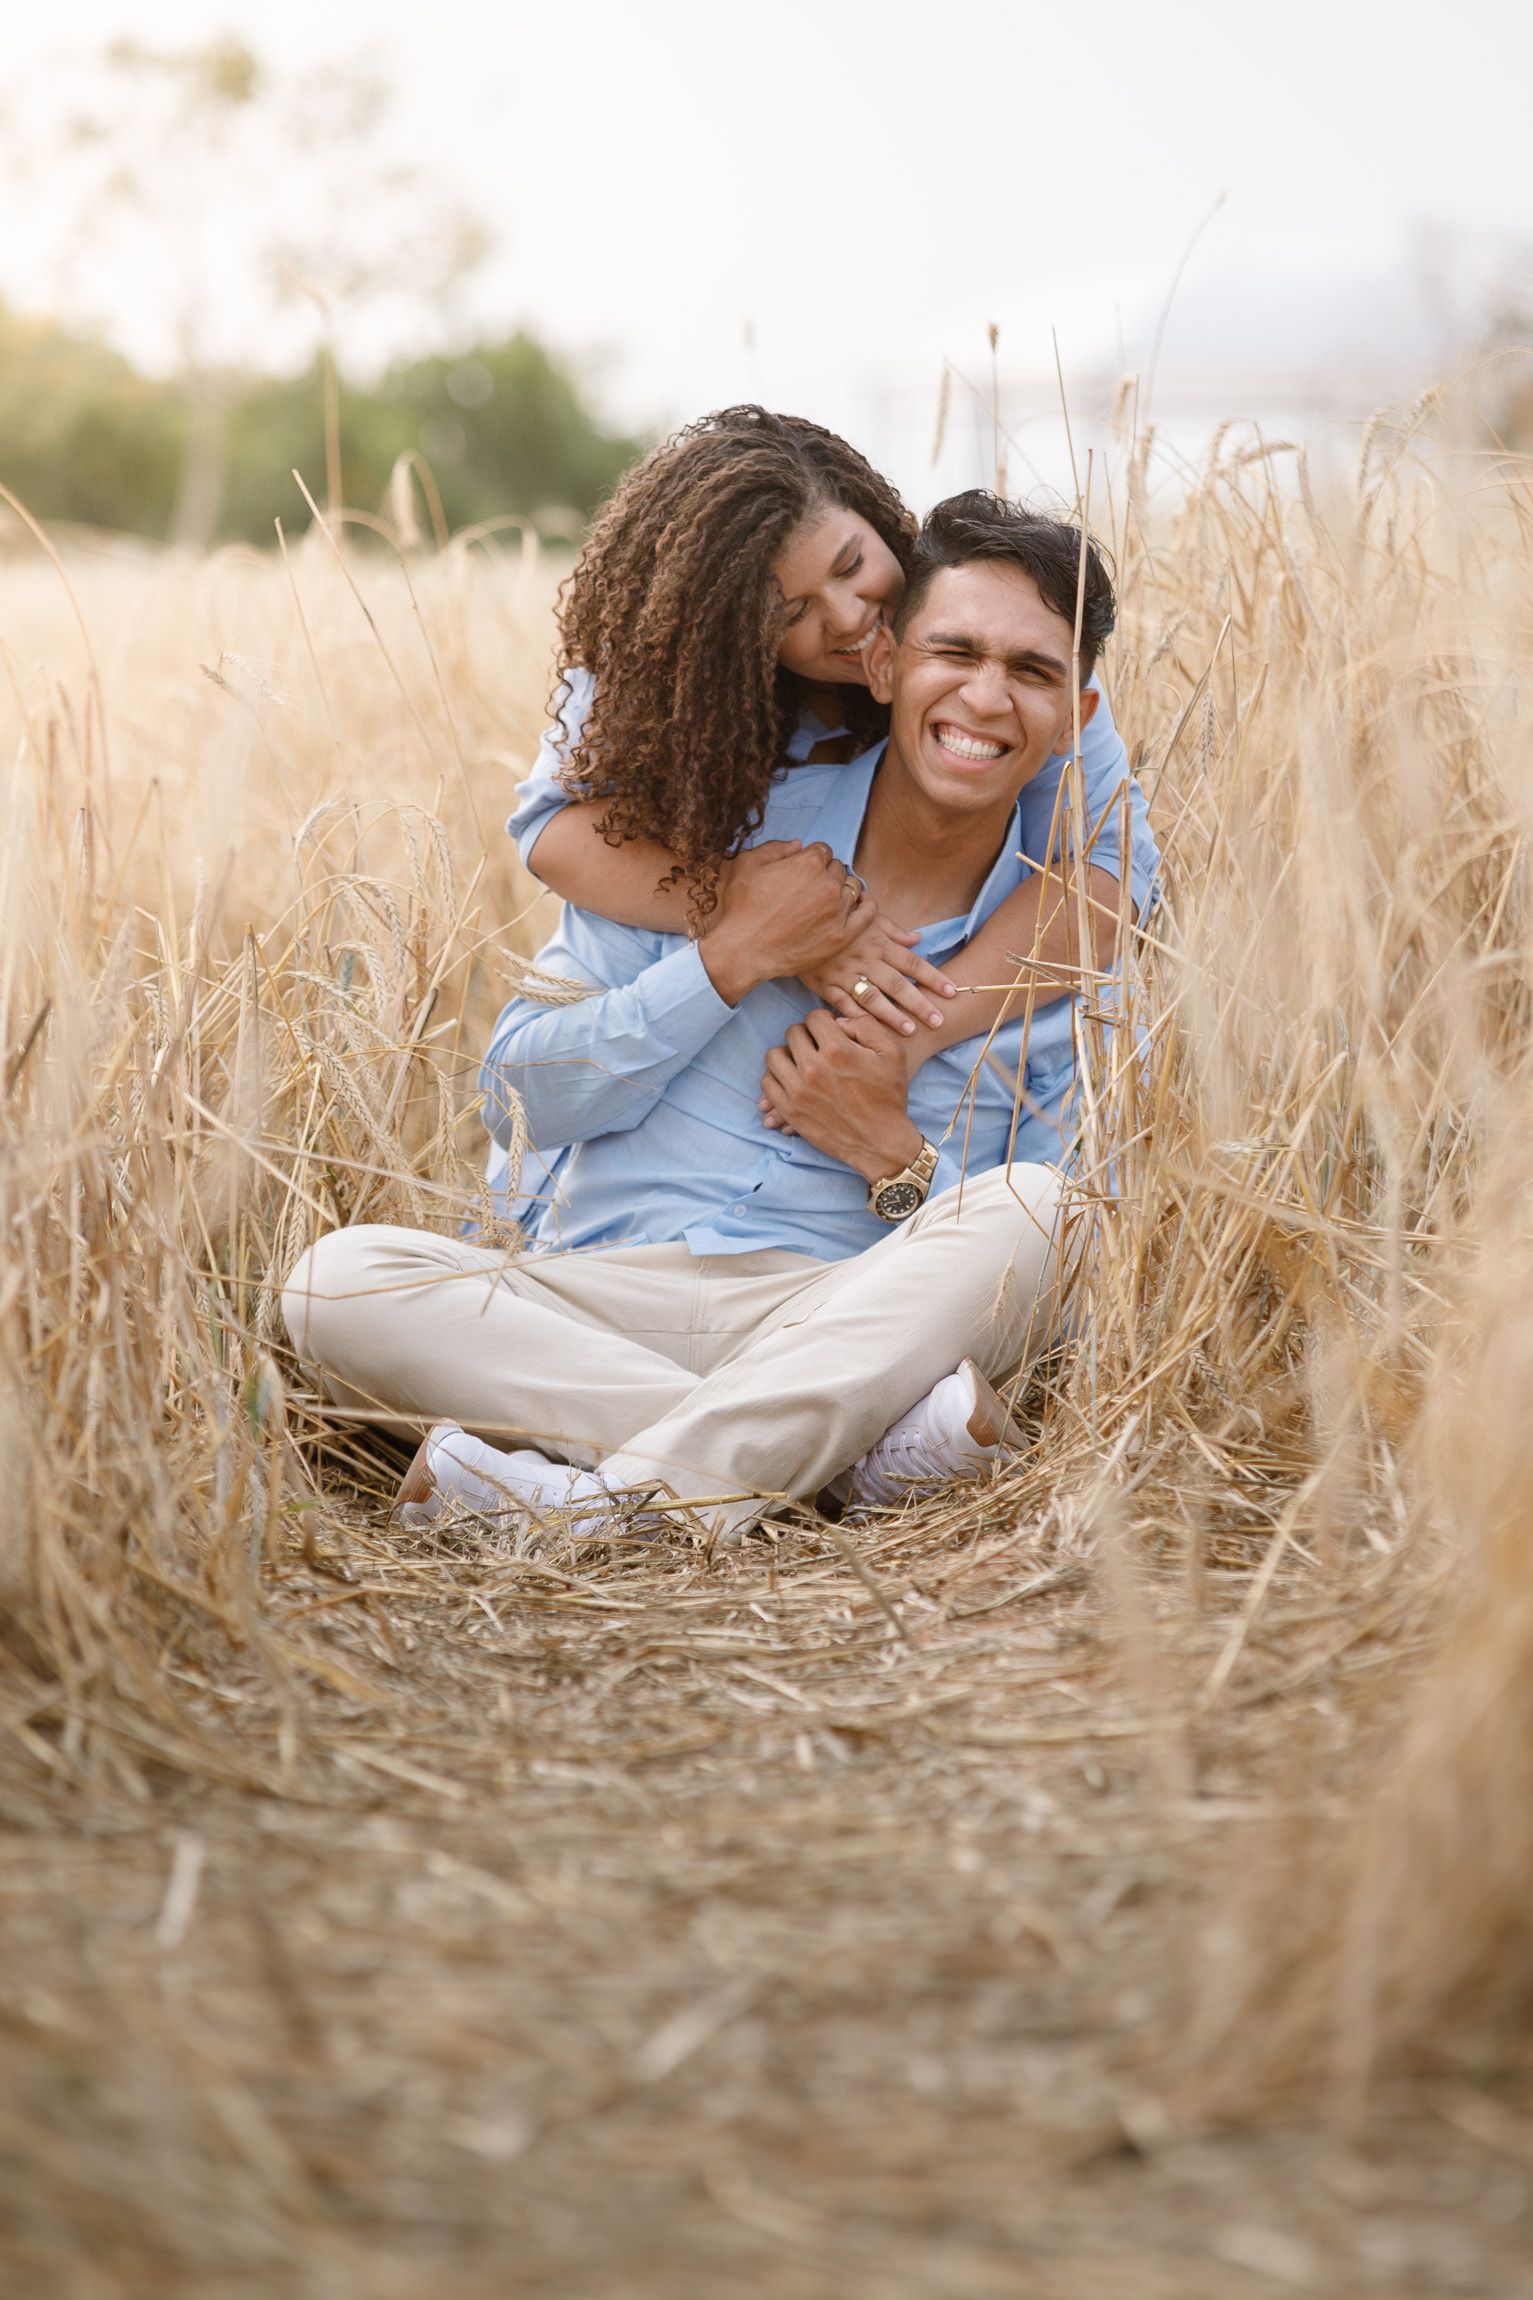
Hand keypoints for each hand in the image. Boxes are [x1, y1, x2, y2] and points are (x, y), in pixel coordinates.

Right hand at [698, 841, 866, 1006]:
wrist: (744, 949)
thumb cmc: (742, 909)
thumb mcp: (747, 865)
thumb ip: (775, 848)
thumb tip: (798, 845)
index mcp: (808, 862)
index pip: (823, 850)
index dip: (813, 859)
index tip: (805, 871)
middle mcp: (828, 883)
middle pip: (838, 868)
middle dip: (827, 874)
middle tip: (812, 888)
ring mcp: (837, 910)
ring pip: (853, 888)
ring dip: (842, 889)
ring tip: (829, 899)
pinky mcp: (841, 935)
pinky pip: (867, 914)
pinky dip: (865, 906)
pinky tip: (859, 905)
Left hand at [760, 1008, 923, 1182]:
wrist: (881, 1141)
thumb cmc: (889, 1097)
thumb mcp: (892, 1053)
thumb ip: (866, 1026)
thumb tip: (838, 1021)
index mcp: (838, 1050)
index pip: (814, 1017)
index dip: (823, 1021)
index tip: (829, 1032)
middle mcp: (814, 1068)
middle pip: (792, 1033)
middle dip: (806, 1035)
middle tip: (816, 1046)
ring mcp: (798, 1090)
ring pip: (774, 1055)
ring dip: (787, 1053)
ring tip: (800, 1060)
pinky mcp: (790, 1110)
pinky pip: (768, 1083)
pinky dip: (776, 1077)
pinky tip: (792, 1079)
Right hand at [799, 912, 957, 1036]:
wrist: (799, 918)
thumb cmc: (841, 918)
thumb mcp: (868, 916)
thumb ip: (893, 930)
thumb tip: (917, 939)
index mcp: (879, 943)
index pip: (911, 962)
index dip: (933, 977)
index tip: (951, 992)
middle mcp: (865, 959)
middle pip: (897, 984)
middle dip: (919, 1003)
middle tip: (938, 1020)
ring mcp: (844, 973)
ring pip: (872, 997)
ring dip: (892, 1015)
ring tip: (910, 1031)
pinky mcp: (824, 984)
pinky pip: (842, 1003)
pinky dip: (855, 1018)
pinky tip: (869, 1033)